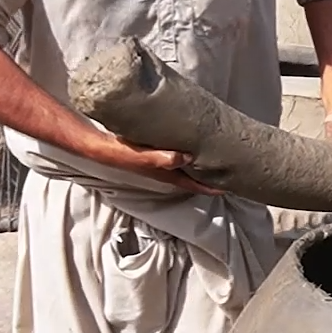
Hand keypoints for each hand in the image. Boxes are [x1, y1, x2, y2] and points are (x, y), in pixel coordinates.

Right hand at [93, 133, 221, 193]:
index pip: (195, 185)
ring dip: (202, 166)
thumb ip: (163, 158)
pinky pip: (179, 156)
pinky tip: (194, 145)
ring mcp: (161, 163)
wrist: (101, 147)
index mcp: (167, 175)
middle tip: (230, 172)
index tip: (230, 187)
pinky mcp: (156, 152)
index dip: (212, 188)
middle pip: (195, 178)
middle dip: (211, 177)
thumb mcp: (143, 157)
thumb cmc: (122, 153)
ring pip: (188, 168)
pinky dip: (189, 154)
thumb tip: (187, 157)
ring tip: (218, 159)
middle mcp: (167, 171)